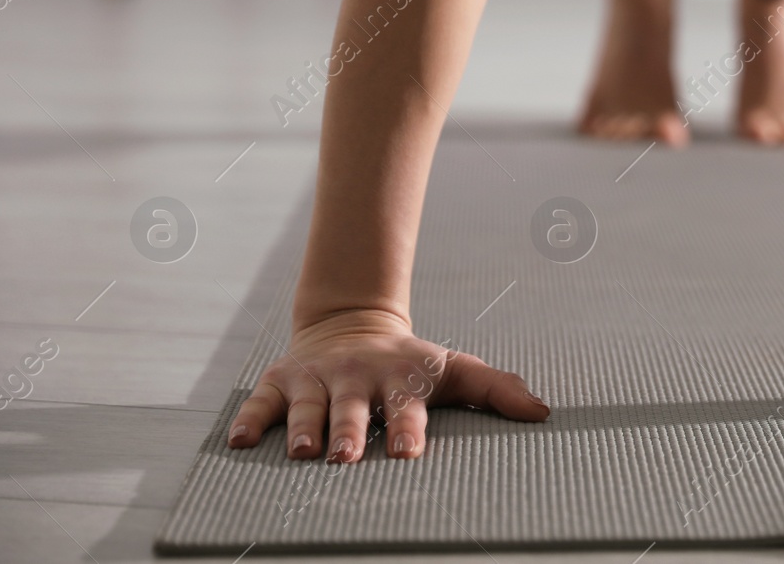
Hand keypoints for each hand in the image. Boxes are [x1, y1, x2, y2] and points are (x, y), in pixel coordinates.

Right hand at [226, 308, 548, 461]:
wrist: (352, 326)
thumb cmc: (410, 365)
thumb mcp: (454, 370)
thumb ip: (497, 389)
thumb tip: (544, 412)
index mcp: (399, 379)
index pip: (406, 407)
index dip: (408, 429)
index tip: (409, 452)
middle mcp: (355, 379)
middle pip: (353, 410)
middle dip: (351, 433)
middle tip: (349, 458)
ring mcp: (315, 380)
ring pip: (307, 409)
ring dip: (303, 429)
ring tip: (301, 453)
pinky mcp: (280, 382)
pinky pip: (260, 403)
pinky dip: (249, 420)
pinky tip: (239, 442)